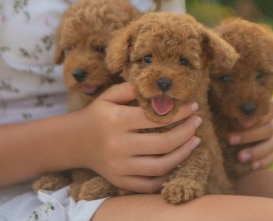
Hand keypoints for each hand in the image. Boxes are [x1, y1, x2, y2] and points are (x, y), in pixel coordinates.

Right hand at [75, 82, 200, 192]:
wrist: (75, 141)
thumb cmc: (97, 115)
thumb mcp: (109, 96)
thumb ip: (132, 89)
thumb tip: (160, 88)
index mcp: (116, 121)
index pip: (156, 117)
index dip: (180, 112)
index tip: (193, 107)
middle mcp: (118, 145)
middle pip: (163, 143)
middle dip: (187, 132)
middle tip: (197, 123)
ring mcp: (119, 167)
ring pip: (161, 166)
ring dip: (183, 154)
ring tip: (195, 141)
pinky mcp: (120, 180)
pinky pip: (149, 184)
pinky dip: (167, 176)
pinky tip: (177, 162)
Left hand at [228, 99, 272, 170]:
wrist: (221, 127)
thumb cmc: (221, 110)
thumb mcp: (224, 104)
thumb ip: (228, 101)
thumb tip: (226, 97)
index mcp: (264, 106)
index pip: (270, 108)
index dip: (257, 115)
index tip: (241, 122)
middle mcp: (272, 121)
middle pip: (270, 128)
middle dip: (250, 135)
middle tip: (230, 140)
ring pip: (272, 144)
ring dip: (256, 152)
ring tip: (240, 157)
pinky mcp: (270, 152)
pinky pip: (271, 158)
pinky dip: (263, 163)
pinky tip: (251, 166)